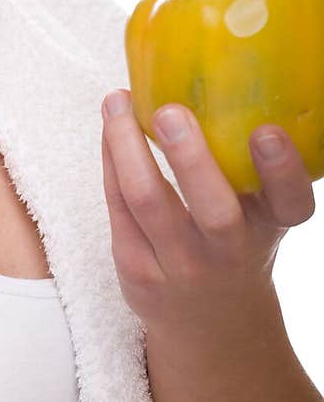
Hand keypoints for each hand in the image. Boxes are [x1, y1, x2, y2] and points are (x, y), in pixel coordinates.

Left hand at [100, 89, 315, 337]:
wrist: (209, 325)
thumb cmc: (233, 243)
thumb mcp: (256, 213)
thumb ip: (246, 166)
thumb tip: (208, 76)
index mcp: (269, 227)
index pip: (291, 204)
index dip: (282, 168)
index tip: (267, 131)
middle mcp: (230, 251)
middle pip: (213, 209)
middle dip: (189, 156)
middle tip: (168, 111)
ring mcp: (181, 266)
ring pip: (147, 201)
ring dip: (125, 144)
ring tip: (116, 101)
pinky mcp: (137, 270)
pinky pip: (117, 206)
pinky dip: (110, 160)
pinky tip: (109, 128)